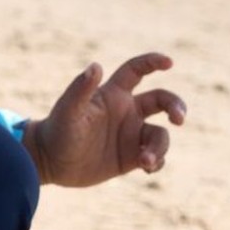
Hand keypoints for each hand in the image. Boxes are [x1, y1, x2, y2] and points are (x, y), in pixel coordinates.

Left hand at [24, 53, 184, 188]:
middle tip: (179, 120)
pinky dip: (157, 162)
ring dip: (160, 147)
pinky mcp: (131, 158)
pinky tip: (146, 167)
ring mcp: (131, 135)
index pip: (138, 70)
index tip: (169, 62)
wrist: (50, 162)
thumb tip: (96, 65)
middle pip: (163, 100)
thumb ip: (81, 89)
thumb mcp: (69, 110)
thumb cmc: (58, 131)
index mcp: (114, 94)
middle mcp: (127, 112)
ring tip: (145, 160)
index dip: (154, 61)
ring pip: (160, 135)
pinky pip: (155, 157)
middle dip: (176, 106)